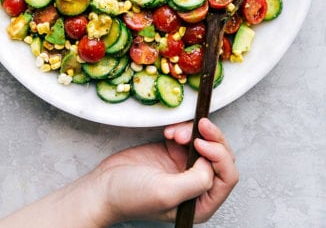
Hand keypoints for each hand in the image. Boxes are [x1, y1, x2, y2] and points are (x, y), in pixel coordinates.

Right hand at [94, 117, 237, 224]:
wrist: (103, 187)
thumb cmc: (129, 197)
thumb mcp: (166, 193)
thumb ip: (196, 181)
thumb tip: (211, 164)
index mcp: (201, 204)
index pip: (227, 177)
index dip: (218, 156)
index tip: (200, 143)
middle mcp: (197, 187)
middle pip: (221, 157)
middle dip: (211, 138)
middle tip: (199, 125)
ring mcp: (185, 169)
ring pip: (206, 143)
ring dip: (194, 132)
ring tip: (176, 133)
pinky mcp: (173, 153)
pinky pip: (189, 136)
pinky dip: (182, 129)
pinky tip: (169, 132)